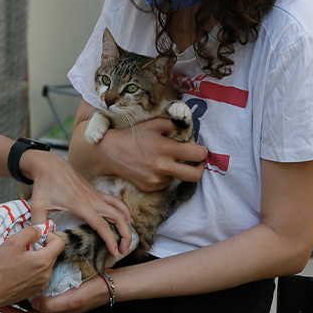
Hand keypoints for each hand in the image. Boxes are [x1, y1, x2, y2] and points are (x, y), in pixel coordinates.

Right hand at [0, 226, 64, 308]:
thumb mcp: (12, 242)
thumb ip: (29, 232)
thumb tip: (39, 230)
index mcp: (43, 261)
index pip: (59, 243)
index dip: (50, 235)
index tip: (37, 236)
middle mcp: (45, 274)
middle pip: (52, 254)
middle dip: (41, 247)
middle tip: (24, 246)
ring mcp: (40, 284)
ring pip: (45, 265)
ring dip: (36, 258)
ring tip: (19, 258)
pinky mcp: (33, 291)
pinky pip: (39, 275)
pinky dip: (32, 269)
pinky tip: (17, 269)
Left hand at [0, 268, 110, 312]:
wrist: (106, 284)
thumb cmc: (90, 293)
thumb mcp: (71, 300)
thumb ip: (52, 305)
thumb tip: (34, 304)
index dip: (11, 312)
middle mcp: (51, 308)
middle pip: (26, 308)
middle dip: (13, 301)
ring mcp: (54, 298)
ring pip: (32, 297)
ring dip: (21, 291)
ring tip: (9, 281)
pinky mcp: (58, 289)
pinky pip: (40, 288)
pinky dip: (31, 282)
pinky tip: (26, 271)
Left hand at [20, 150, 132, 257]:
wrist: (49, 164)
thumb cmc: (44, 184)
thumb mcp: (37, 206)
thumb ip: (38, 225)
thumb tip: (40, 240)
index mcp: (81, 205)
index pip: (102, 226)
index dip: (111, 240)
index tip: (116, 253)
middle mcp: (92, 200)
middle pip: (118, 217)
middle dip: (125, 235)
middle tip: (124, 250)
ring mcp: (96, 194)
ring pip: (119, 208)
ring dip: (127, 223)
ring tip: (128, 237)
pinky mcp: (95, 191)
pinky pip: (115, 201)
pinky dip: (123, 210)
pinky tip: (126, 218)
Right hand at [70, 110, 207, 192]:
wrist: (110, 152)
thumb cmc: (132, 136)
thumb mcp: (152, 124)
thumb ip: (171, 126)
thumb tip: (185, 130)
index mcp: (165, 148)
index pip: (197, 154)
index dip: (203, 152)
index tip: (201, 150)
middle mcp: (163, 166)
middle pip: (195, 175)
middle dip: (200, 169)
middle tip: (196, 163)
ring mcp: (156, 179)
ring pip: (177, 178)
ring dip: (176, 170)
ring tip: (162, 160)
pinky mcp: (150, 187)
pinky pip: (165, 183)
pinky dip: (164, 176)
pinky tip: (152, 167)